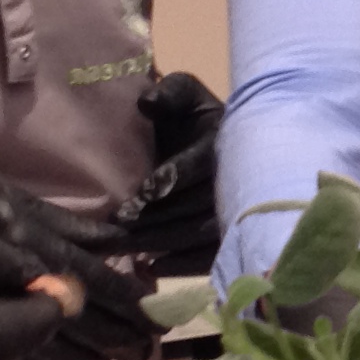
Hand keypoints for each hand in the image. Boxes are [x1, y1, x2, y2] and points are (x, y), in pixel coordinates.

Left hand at [107, 73, 223, 274]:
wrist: (220, 143)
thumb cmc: (194, 118)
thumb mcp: (185, 94)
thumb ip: (170, 92)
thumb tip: (147, 100)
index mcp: (225, 141)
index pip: (204, 161)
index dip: (177, 175)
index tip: (146, 189)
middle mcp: (236, 178)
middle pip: (199, 205)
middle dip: (159, 216)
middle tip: (121, 225)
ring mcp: (237, 210)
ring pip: (203, 234)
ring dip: (164, 242)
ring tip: (128, 248)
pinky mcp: (232, 236)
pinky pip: (211, 256)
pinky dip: (183, 265)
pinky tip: (152, 268)